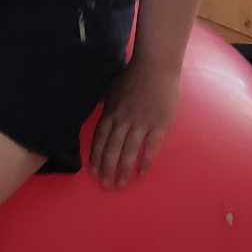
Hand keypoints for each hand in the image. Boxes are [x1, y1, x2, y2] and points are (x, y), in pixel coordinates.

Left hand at [90, 59, 180, 190]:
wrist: (156, 66)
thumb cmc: (133, 75)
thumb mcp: (112, 90)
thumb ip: (107, 107)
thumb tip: (101, 119)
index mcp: (110, 112)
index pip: (100, 139)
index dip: (96, 156)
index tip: (93, 171)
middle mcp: (123, 120)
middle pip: (111, 149)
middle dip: (106, 169)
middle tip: (105, 185)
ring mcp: (141, 124)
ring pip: (128, 152)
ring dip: (122, 170)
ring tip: (119, 185)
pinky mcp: (158, 125)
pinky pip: (150, 148)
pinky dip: (144, 162)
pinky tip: (140, 174)